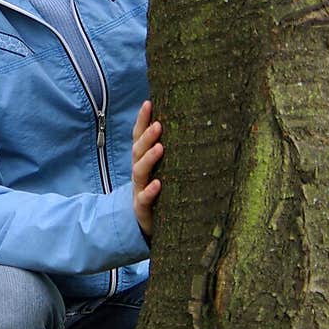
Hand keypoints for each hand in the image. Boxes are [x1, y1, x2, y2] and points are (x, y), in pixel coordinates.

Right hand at [132, 99, 162, 237]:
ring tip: (160, 147)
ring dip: (149, 158)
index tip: (149, 103)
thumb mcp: (163, 170)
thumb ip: (167, 152)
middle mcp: (139, 173)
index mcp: (143, 161)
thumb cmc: (160, 193)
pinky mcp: (141, 209)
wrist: (145, 225)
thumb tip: (190, 124)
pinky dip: (150, 191)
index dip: (142, 120)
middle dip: (146, 137)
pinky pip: (144, 199)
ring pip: (139, 172)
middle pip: (138, 151)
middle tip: (158, 124)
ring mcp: (138, 190)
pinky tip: (158, 184)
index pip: (139, 137)